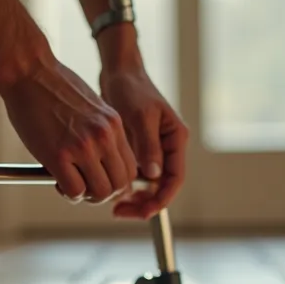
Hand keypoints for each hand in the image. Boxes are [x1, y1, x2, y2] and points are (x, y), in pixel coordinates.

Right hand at [0, 56, 137, 203]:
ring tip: (71, 186)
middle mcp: (104, 137)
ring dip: (86, 196)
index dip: (116, 182)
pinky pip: (75, 191)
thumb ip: (100, 133)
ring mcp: (83, 147)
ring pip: (100, 192)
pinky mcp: (59, 155)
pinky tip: (58, 181)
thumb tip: (100, 162)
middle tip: (85, 189)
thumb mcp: (91, 108)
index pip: (130, 168)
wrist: (29, 72)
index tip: (101, 181)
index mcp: (113, 125)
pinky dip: (68, 193)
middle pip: (120, 184)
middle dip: (103, 193)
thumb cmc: (52, 88)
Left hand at [99, 67, 188, 219]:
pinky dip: (124, 184)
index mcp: (176, 139)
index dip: (160, 199)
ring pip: (147, 184)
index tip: (142, 211)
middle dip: (144, 203)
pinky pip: (134, 174)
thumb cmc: (131, 87)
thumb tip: (152, 174)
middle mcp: (167, 147)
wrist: (118, 71)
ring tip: (113, 205)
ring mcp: (153, 149)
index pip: (174, 179)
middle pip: (161, 186)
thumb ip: (147, 145)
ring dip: (133, 197)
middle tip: (120, 212)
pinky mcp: (137, 148)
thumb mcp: (139, 115)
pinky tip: (108, 188)